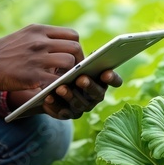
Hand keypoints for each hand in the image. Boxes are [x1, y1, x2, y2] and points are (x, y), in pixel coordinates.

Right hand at [0, 24, 83, 94]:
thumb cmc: (4, 53)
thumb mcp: (24, 36)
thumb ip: (43, 38)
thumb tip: (65, 47)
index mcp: (39, 30)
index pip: (72, 35)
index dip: (76, 47)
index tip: (73, 57)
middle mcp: (39, 41)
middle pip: (75, 48)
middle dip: (79, 61)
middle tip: (74, 71)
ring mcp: (36, 58)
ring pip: (69, 63)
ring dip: (71, 73)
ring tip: (64, 79)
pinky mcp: (32, 76)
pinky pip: (57, 80)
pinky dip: (59, 85)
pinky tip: (54, 88)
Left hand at [7, 69, 122, 119]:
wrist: (50, 84)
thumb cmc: (68, 68)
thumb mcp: (76, 62)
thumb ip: (85, 59)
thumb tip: (89, 51)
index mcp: (101, 80)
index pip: (115, 80)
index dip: (112, 78)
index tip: (106, 73)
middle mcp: (95, 95)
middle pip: (97, 93)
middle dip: (89, 86)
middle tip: (81, 79)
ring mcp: (82, 106)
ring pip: (79, 104)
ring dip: (70, 96)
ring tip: (60, 88)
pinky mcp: (67, 114)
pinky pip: (62, 111)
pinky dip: (55, 105)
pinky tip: (48, 97)